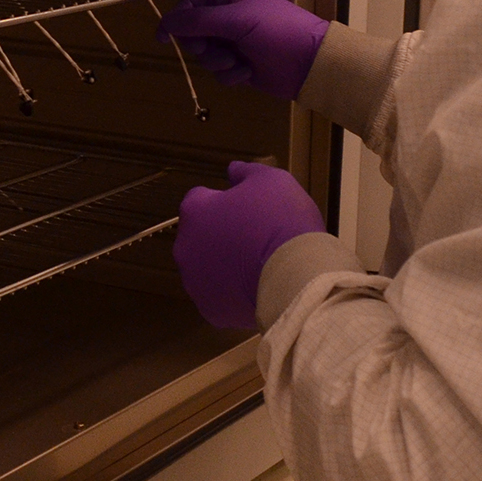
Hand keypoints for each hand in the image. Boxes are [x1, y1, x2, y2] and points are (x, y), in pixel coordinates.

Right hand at [156, 0, 327, 101]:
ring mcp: (235, 43)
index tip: (162, 37)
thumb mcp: (237, 20)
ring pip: (205, 56)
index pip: (192, 3)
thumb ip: (198, 21)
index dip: (176, 19)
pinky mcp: (241, 66)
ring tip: (236, 62)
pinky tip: (248, 72)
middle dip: (200, 45)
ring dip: (217, 62)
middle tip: (210, 48)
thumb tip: (165, 22)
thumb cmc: (277, 32)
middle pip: (194, 33)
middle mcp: (230, 18)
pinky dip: (230, 75)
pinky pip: (220, 73)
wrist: (310, 64)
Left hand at [173, 161, 325, 329]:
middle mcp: (185, 247)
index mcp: (195, 212)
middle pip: (200, 236)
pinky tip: (255, 286)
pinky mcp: (211, 310)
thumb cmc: (281, 222)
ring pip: (207, 268)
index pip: (199, 199)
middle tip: (252, 237)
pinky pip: (219, 296)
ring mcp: (195, 282)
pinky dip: (232, 292)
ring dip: (223, 265)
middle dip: (219, 235)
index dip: (222, 201)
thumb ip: (246, 172)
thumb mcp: (272, 180)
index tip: (245, 208)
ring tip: (256, 264)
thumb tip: (233, 170)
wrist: (296, 277)